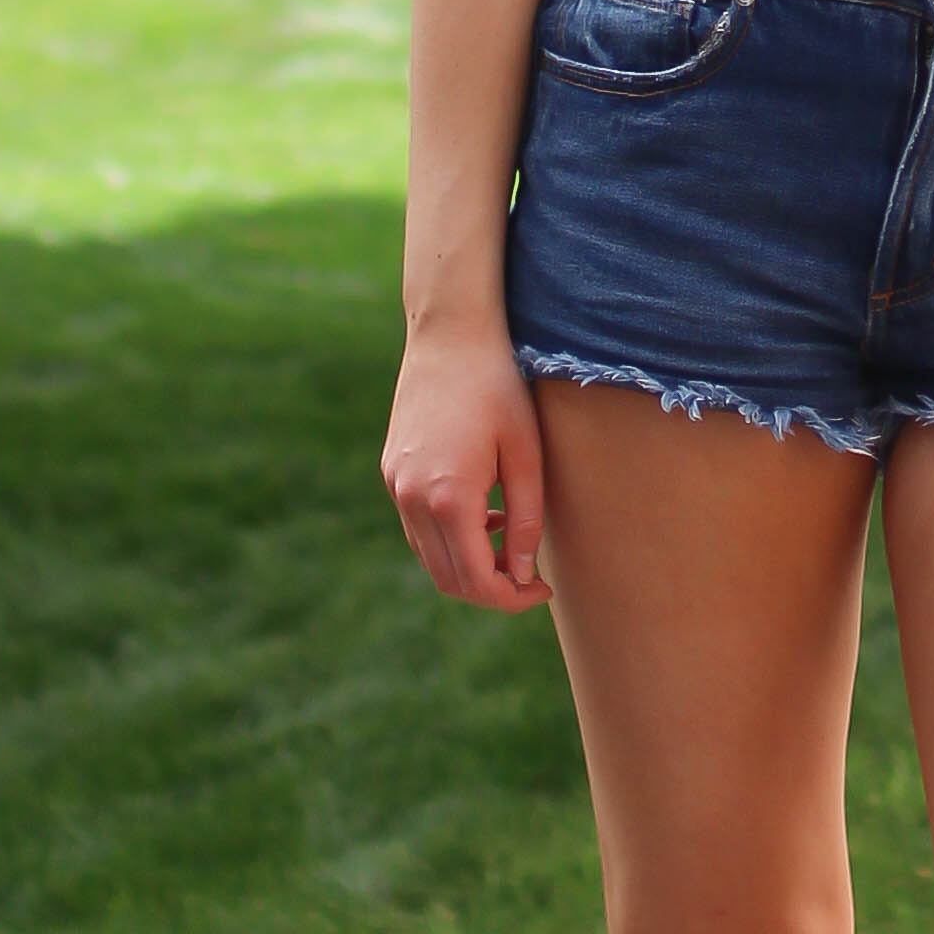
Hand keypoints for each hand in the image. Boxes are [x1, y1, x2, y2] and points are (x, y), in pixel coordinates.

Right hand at [384, 318, 550, 611]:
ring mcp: (395, 486)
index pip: (475, 580)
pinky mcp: (391, 472)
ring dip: (469, 565)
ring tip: (511, 542)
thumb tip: (521, 574)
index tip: (542, 589)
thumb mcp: (527, 456)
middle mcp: (411, 499)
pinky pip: (418, 527)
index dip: (511, 598)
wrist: (449, 335)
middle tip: (530, 578)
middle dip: (491, 590)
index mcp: (448, 498)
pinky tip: (485, 514)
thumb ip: (524, 521)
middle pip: (448, 578)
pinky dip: (450, 539)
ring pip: (429, 557)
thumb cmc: (498, 388)